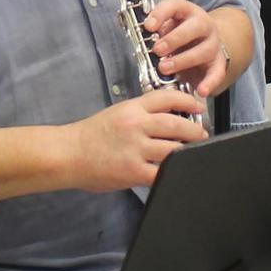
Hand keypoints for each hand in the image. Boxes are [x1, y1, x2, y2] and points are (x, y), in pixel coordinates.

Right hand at [65, 90, 206, 191]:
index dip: (189, 102)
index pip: (167, 98)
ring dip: (189, 151)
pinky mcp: (133, 171)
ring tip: (194, 152)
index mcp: (132, 108)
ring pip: (174, 149)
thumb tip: (170, 121)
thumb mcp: (117, 113)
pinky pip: (163, 172)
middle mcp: (136, 125)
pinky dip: (174, 172)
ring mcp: (135, 149)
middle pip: (177, 124)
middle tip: (202, 134)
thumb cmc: (91, 135)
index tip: (199, 108)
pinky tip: (178, 172)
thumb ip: (142, 115)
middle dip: (195, 131)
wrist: (68, 154)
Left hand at [140, 0, 225, 95]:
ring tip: (164, 69)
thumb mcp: (167, 27)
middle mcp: (204, 25)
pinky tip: (200, 91)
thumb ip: (156, 31)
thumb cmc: (179, 34)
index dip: (162, 13)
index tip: (148, 26)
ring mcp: (213, 44)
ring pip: (204, 51)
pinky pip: (217, 73)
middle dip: (174, 39)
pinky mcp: (218, 63)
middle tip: (157, 50)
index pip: (176, 4)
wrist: (204, 42)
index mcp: (187, 11)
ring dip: (183, 60)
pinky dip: (210, 83)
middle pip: (194, 27)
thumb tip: (139, 38)